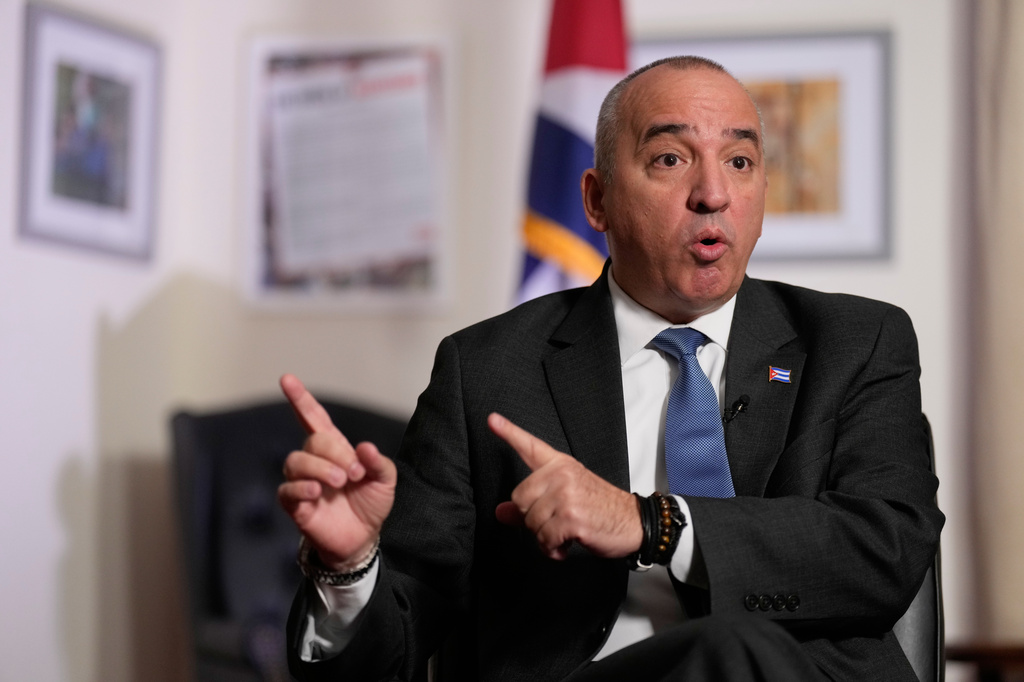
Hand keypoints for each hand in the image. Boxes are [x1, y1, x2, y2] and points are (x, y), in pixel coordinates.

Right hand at [277, 374, 396, 568]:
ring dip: (320, 468)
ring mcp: (303, 482)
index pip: (314, 417)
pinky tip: (318, 493)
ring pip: (296, 461)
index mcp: (335, 449)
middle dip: (335, 453)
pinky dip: (302, 488)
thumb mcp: (385, 480)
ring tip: (340, 482)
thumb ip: (378, 462)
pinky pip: (287, 489)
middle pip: (313, 440)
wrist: (363, 539)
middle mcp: (315, 461)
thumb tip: (364, 447)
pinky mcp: (296, 505)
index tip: (286, 379)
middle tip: (354, 473)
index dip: (300, 399)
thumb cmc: (371, 504)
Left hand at [489, 413, 641, 560]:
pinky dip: (552, 549)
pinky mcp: (572, 518)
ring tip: (564, 534)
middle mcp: (562, 475)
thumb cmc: (601, 509)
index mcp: (560, 465)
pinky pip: (545, 539)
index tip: (492, 419)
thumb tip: (501, 512)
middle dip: (533, 519)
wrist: (635, 522)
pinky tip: (565, 546)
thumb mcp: (566, 499)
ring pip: (531, 523)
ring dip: (544, 538)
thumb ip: (532, 503)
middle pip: (520, 499)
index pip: (530, 446)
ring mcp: (567, 495)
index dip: (509, 432)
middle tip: (554, 523)